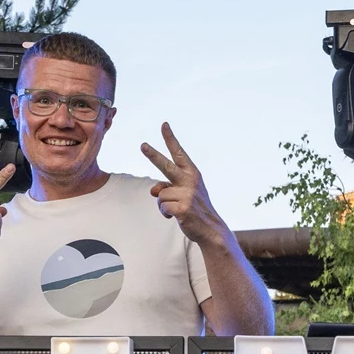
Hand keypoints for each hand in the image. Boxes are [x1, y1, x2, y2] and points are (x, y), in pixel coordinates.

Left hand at [141, 122, 223, 245]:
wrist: (211, 229)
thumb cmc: (195, 208)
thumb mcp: (184, 193)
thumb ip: (167, 187)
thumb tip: (152, 190)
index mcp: (192, 174)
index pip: (179, 153)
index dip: (171, 139)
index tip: (164, 125)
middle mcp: (190, 181)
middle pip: (165, 165)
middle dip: (152, 155)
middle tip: (142, 145)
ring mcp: (186, 195)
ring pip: (160, 194)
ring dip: (164, 204)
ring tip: (177, 209)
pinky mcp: (182, 208)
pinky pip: (162, 207)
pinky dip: (165, 213)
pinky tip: (176, 217)